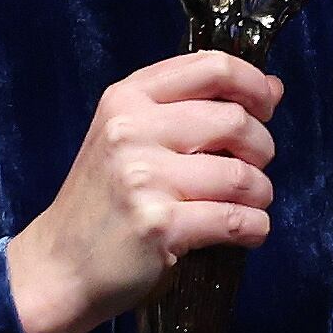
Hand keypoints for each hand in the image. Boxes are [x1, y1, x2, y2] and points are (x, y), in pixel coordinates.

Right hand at [6, 51, 282, 332]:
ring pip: (242, 176)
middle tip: (251, 171)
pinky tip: (245, 231)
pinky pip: (236, 220)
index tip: (265, 108)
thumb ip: (192, 108)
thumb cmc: (103, 201)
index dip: (253, 85)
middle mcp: (131, 130)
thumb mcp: (130, 137)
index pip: (212, 67)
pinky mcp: (159, 225)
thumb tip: (273, 88)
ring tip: (248, 205)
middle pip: (235, 121)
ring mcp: (143, 178)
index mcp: (126, 99)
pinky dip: (254, 228)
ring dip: (260, 195)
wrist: (59, 265)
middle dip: (261, 149)